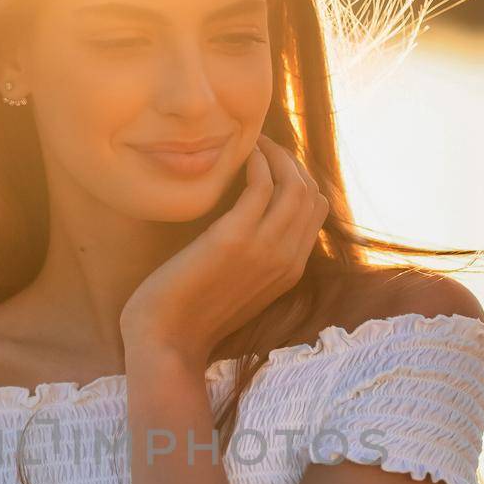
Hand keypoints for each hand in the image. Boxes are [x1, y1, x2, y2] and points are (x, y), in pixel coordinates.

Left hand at [119, 133, 329, 365]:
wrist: (167, 341)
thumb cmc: (192, 314)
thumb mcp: (238, 287)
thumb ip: (256, 258)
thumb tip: (250, 221)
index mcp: (291, 271)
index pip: (316, 210)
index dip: (299, 179)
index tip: (274, 163)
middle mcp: (287, 259)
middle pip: (311, 192)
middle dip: (291, 160)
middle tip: (263, 145)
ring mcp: (265, 249)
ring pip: (294, 184)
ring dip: (276, 154)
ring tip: (254, 143)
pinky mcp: (234, 239)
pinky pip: (261, 185)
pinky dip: (256, 162)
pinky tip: (240, 155)